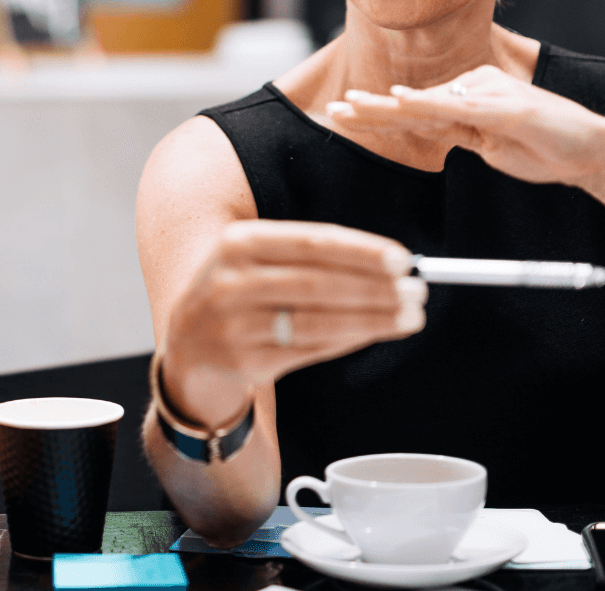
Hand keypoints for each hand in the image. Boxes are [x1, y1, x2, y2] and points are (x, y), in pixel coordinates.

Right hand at [161, 221, 425, 427]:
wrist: (187, 341)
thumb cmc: (242, 288)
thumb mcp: (259, 257)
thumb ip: (315, 256)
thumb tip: (390, 264)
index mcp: (239, 242)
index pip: (311, 242)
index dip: (360, 251)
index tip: (402, 260)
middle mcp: (233, 282)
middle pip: (318, 284)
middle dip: (375, 289)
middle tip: (417, 292)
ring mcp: (236, 326)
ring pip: (318, 323)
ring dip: (371, 320)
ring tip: (409, 317)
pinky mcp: (246, 362)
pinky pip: (310, 351)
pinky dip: (349, 341)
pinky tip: (374, 332)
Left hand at [323, 64, 604, 189]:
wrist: (598, 150)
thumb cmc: (544, 147)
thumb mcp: (490, 144)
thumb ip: (459, 133)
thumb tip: (424, 124)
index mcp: (467, 98)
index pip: (412, 109)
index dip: (375, 114)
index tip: (342, 113)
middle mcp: (473, 89)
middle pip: (412, 102)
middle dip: (369, 108)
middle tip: (332, 108)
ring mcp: (490, 96)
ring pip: (427, 103)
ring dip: (386, 107)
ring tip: (351, 107)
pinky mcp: (508, 108)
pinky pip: (459, 108)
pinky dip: (427, 105)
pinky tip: (401, 102)